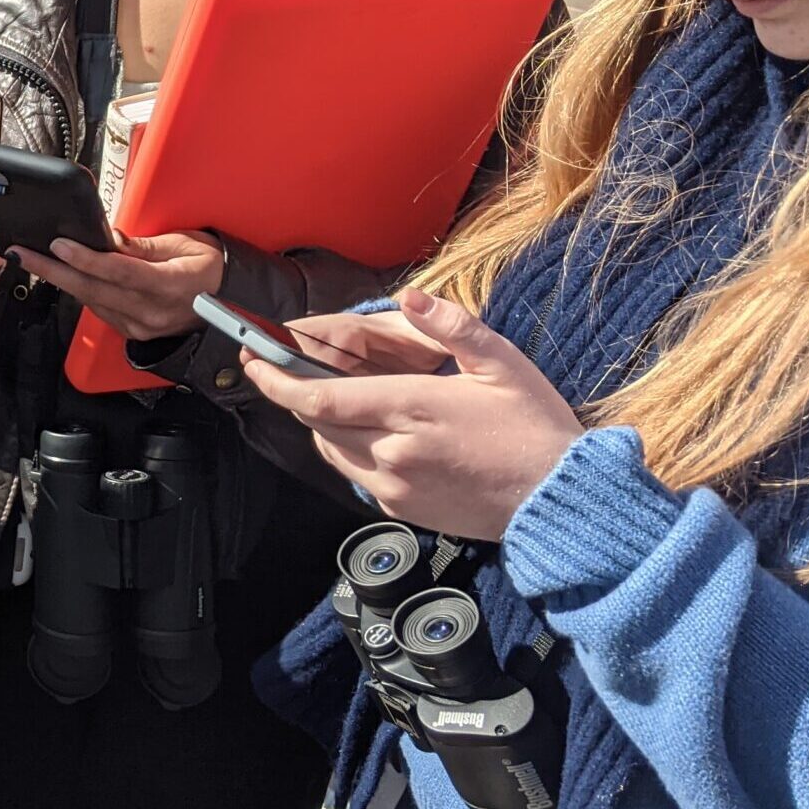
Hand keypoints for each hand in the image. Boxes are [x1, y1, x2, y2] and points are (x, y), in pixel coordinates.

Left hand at [13, 231, 224, 340]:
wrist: (233, 299)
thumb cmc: (212, 266)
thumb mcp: (187, 243)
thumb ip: (146, 246)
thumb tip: (110, 239)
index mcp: (169, 285)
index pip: (117, 272)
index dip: (85, 259)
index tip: (58, 245)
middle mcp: (153, 311)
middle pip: (94, 290)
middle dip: (53, 271)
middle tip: (24, 255)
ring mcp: (143, 325)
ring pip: (93, 302)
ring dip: (62, 281)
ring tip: (34, 262)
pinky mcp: (137, 331)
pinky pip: (102, 311)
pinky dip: (82, 293)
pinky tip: (64, 277)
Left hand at [238, 288, 584, 540]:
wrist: (557, 500)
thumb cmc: (534, 428)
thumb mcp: (502, 363)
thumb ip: (452, 326)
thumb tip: (410, 299)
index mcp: (411, 408)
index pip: (320, 397)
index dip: (277, 380)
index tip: (252, 360)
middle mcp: (393, 450)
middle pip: (317, 422)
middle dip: (295, 394)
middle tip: (283, 369)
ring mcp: (394, 485)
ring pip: (331, 449)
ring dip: (322, 422)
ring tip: (337, 397)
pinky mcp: (400, 509)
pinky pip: (354, 473)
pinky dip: (347, 449)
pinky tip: (371, 432)